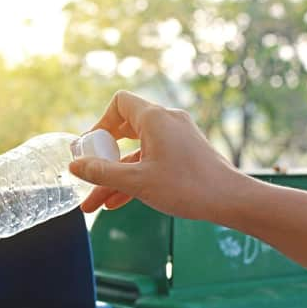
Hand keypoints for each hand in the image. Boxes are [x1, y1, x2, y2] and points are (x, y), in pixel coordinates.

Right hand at [69, 90, 244, 220]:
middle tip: (88, 174)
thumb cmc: (187, 187)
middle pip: (124, 131)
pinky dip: (133, 178)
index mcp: (155, 119)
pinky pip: (150, 161)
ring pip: (136, 154)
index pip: (119, 103)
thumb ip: (101, 173)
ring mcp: (176, 139)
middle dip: (102, 157)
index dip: (100, 123)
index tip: (91, 148)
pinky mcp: (183, 155)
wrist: (232, 200)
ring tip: (93, 204)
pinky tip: (116, 203)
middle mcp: (166, 122)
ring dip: (115, 177)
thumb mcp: (137, 181)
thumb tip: (74, 166)